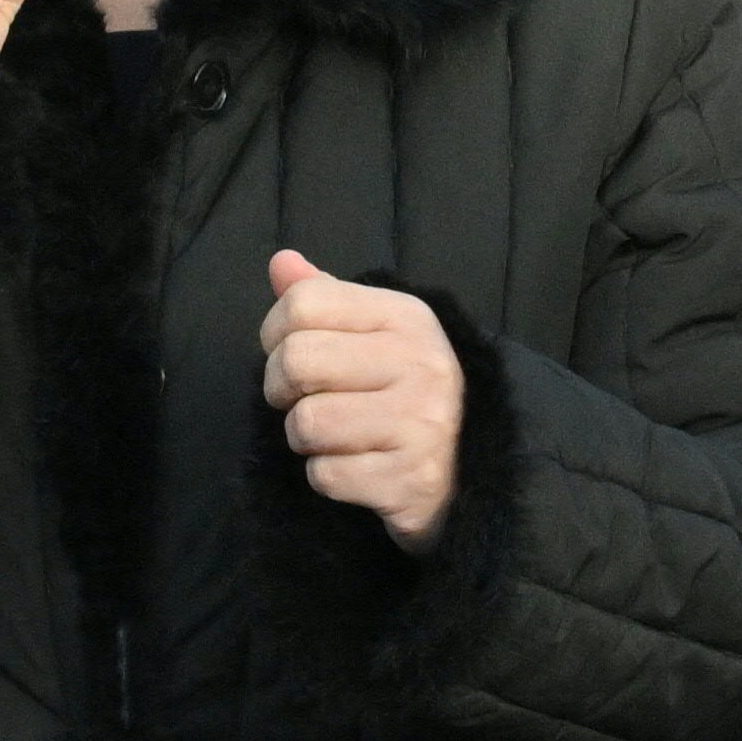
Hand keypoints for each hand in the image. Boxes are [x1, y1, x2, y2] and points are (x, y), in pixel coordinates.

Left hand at [257, 257, 466, 548]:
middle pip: (297, 361)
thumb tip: (281, 262)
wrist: (466, 470)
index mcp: (406, 316)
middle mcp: (421, 363)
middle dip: (282, 388)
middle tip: (304, 399)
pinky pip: (325, 475)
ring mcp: (421, 423)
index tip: (293, 353)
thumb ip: (324, 296)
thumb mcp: (372, 333)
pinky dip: (326, 477)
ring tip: (336, 435)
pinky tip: (357, 466)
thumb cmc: (402, 393)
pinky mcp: (411, 478)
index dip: (275, 332)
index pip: (303, 302)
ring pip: (306, 423)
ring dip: (304, 438)